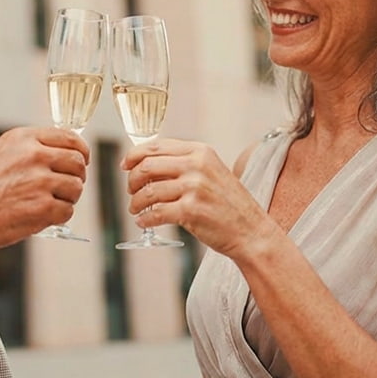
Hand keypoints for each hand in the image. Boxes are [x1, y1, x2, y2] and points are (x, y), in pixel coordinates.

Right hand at [0, 127, 89, 250]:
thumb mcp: (0, 152)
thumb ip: (30, 148)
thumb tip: (63, 152)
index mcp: (23, 138)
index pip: (70, 138)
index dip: (81, 151)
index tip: (82, 160)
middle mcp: (34, 156)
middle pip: (77, 163)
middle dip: (76, 176)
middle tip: (66, 187)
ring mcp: (40, 182)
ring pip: (76, 188)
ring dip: (67, 198)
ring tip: (48, 203)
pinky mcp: (42, 208)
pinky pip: (67, 211)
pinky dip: (58, 216)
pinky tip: (40, 216)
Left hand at [123, 139, 272, 257]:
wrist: (252, 231)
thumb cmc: (228, 204)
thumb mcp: (211, 172)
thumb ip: (183, 164)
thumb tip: (145, 165)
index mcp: (200, 151)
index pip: (156, 146)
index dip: (134, 155)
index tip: (124, 165)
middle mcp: (197, 165)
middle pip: (147, 166)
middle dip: (132, 180)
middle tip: (130, 191)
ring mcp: (194, 188)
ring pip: (148, 191)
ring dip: (135, 202)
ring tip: (135, 209)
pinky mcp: (191, 211)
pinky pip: (155, 213)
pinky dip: (144, 218)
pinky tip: (143, 221)